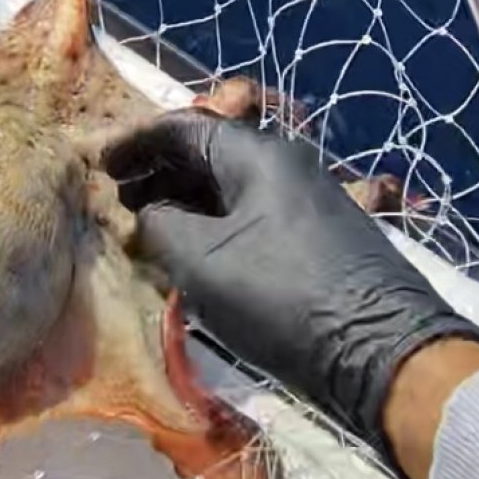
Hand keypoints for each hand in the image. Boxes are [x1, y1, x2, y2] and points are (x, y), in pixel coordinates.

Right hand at [103, 109, 478, 478]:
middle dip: (155, 175)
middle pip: (207, 156)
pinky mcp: (316, 240)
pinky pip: (249, 218)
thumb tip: (144, 216)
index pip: (182, 128)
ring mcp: (305, 203)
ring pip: (228, 190)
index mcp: (258, 154)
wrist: (380, 351)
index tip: (98, 167)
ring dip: (182, 206)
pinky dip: (211, 228)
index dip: (134, 144)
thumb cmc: (283, 294)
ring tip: (143, 234)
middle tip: (115, 204)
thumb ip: (158, 226)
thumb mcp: (201, 260)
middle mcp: (285, 166)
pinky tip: (189, 258)